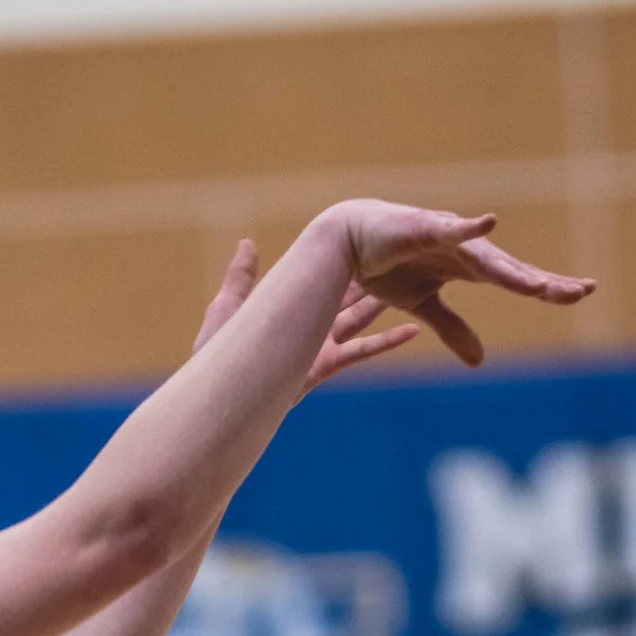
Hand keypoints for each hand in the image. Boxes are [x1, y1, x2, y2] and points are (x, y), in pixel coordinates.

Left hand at [194, 236, 418, 387]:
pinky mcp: (323, 367)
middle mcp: (308, 324)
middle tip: (402, 254)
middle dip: (374, 275)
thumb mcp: (229, 309)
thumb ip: (241, 278)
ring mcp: (318, 346)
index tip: (367, 238)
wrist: (220, 398)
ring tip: (419, 282)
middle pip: (348, 294)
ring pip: (360, 318)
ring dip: (386, 303)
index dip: (345, 259)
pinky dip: (387, 341)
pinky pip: (361, 351)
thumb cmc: (216, 355)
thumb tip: (248, 242)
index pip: (324, 277)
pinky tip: (414, 330)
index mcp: (290, 306)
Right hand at [332, 204, 593, 367]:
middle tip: (583, 291)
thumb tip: (479, 362)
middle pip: (513, 270)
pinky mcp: (423, 230)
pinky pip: (449, 231)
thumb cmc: (388, 265)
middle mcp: (468, 251)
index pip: (517, 279)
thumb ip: (453, 329)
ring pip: (488, 258)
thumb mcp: (423, 306)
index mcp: (471, 268)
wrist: (349, 239)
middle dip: (545, 282)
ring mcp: (449, 239)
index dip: (548, 287)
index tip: (581, 293)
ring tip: (539, 286)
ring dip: (512, 272)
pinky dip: (468, 229)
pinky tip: (489, 223)